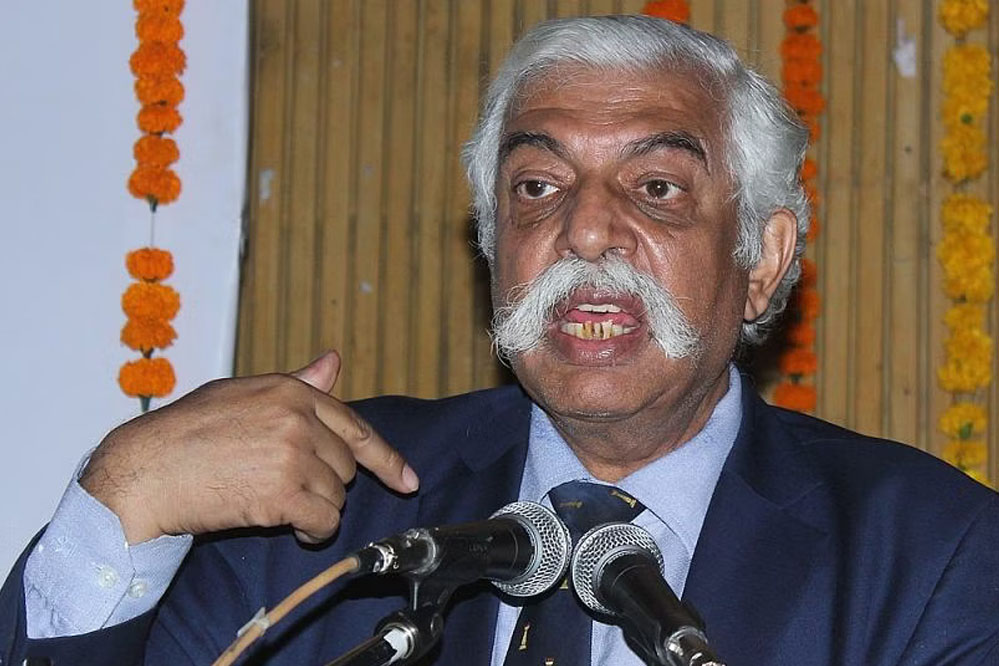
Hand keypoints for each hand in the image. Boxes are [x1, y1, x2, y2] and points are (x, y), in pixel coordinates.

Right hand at [80, 351, 418, 543]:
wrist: (146, 470)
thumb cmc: (187, 432)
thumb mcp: (243, 394)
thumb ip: (296, 384)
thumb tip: (333, 362)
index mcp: (292, 392)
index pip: (356, 428)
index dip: (386, 459)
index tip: (408, 480)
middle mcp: (298, 420)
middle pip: (346, 467)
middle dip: (323, 483)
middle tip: (283, 486)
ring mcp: (293, 455)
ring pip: (336, 497)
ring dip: (314, 508)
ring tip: (275, 503)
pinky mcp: (283, 493)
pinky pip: (324, 521)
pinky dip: (313, 531)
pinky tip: (291, 527)